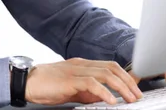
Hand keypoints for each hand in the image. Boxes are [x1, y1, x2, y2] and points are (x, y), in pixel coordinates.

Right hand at [25, 58, 143, 105]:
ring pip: (105, 73)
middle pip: (112, 67)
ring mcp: (76, 70)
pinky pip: (91, 83)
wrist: (27, 82)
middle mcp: (81, 64)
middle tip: (138, 95)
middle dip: (128, 81)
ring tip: (130, 99)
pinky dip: (104, 92)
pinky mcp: (69, 80)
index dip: (126, 74)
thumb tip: (106, 97)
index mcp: (83, 65)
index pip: (109, 65)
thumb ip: (89, 91)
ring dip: (121, 87)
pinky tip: (111, 101)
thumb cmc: (47, 85)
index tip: (137, 86)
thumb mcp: (73, 88)